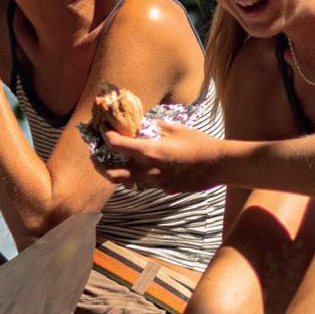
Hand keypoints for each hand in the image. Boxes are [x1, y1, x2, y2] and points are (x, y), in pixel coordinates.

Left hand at [96, 116, 227, 192]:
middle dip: (99, 165)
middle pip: (112, 174)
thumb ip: (155, 127)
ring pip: (127, 182)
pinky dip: (138, 176)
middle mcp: (148, 171)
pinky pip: (145, 184)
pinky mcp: (165, 189)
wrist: (219, 165)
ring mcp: (156, 183)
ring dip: (118, 173)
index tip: (103, 129)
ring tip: (114, 163)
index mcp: (149, 152)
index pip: (116, 145)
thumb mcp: (175, 128)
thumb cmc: (199, 143)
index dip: (105, 136)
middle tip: (95, 156)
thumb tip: (143, 124)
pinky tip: (142, 167)